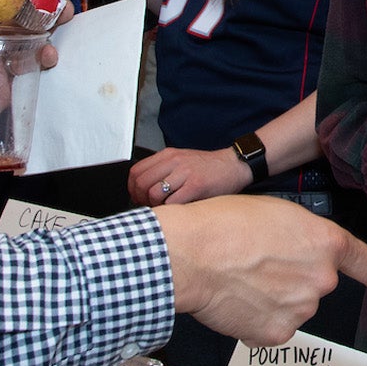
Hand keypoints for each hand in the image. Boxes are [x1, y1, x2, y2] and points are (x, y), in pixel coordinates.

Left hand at [131, 146, 253, 206]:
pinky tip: (177, 209)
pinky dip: (170, 210)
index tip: (137, 197)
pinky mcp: (196, 186)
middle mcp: (174, 161)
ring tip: (164, 208)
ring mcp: (185, 173)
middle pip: (141, 183)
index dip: (132, 188)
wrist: (234, 165)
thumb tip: (141, 189)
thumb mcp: (182, 160)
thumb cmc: (208, 167)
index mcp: (168, 155)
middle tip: (149, 206)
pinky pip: (172, 202)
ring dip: (155, 206)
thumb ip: (163, 170)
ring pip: (154, 193)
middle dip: (141, 199)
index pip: (136, 171)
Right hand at [156, 197, 366, 345]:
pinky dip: (254, 319)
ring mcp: (301, 310)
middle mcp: (322, 280)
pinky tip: (236, 301)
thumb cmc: (225, 225)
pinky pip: (270, 328)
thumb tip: (297, 260)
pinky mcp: (276, 334)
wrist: (191, 255)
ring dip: (271, 299)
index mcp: (326, 244)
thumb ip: (302, 240)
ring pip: (291, 307)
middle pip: (314, 285)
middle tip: (256, 264)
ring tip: (240, 279)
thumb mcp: (277, 214)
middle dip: (292, 279)